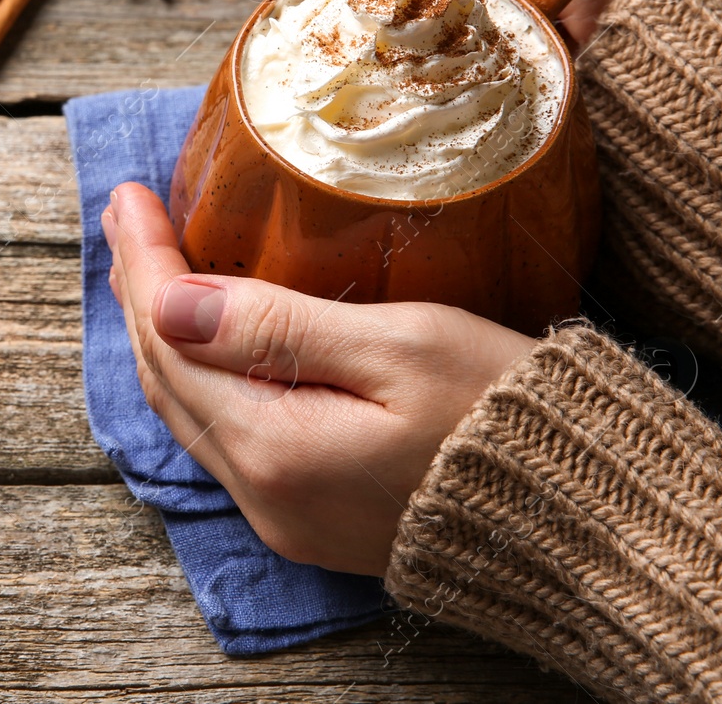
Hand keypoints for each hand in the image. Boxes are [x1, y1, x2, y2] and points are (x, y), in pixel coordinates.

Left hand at [100, 0, 620, 574]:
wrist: (591, 527)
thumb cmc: (509, 419)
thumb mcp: (401, 348)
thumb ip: (278, 326)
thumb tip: (169, 301)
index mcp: (273, 449)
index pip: (172, 339)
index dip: (144, 262)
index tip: (130, 194)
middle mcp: (263, 496)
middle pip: (168, 379)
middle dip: (141, 292)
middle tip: (132, 217)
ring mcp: (286, 517)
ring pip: (194, 412)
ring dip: (167, 336)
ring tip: (154, 266)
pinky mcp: (316, 521)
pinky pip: (229, 437)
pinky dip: (207, 375)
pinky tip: (212, 339)